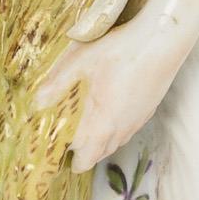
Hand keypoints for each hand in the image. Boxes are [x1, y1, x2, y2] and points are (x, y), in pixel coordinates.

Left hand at [34, 24, 182, 170]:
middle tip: (65, 137)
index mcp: (102, 124)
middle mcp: (121, 130)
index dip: (68, 157)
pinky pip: (126, 131)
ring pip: (114, 144)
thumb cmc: (121, 50)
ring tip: (83, 125)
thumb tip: (36, 102)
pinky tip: (107, 111)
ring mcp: (136, 121)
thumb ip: (57, 84)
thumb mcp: (81, 61)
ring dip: (97, 141)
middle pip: (98, 155)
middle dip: (81, 153)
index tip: (55, 148)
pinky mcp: (147, 111)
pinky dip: (112, 130)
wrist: (162, 40)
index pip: (84, 159)